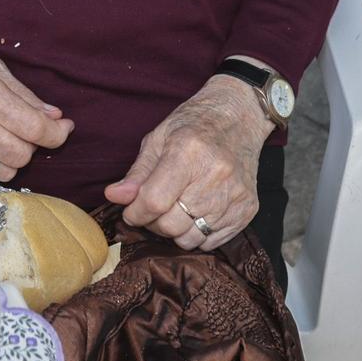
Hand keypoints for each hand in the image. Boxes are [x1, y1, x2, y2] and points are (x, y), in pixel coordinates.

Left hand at [104, 77, 270, 251]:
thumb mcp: (159, 139)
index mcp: (188, 152)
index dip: (135, 213)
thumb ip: (137, 173)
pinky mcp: (247, 209)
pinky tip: (195, 212)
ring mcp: (235, 195)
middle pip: (171, 224)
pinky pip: (211, 241)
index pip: (154, 201)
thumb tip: (114, 196)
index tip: (131, 211)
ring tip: (175, 209)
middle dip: (152, 222)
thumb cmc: (194, 125)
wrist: (239, 119)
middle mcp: (215, 175)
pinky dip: (197, 234)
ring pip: (190, 239)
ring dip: (174, 231)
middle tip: (153, 209)